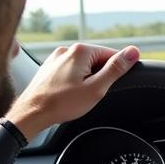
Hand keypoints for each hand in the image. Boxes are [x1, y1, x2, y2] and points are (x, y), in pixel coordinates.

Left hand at [6, 43, 140, 139]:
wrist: (31, 113)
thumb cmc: (62, 103)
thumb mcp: (96, 88)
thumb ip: (116, 69)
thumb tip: (133, 52)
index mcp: (80, 51)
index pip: (111, 55)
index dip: (114, 73)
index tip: (108, 86)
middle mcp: (67, 50)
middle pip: (96, 60)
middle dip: (98, 77)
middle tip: (90, 94)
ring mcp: (56, 58)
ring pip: (83, 67)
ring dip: (86, 80)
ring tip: (76, 96)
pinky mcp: (49, 67)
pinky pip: (70, 71)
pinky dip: (73, 82)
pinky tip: (67, 94)